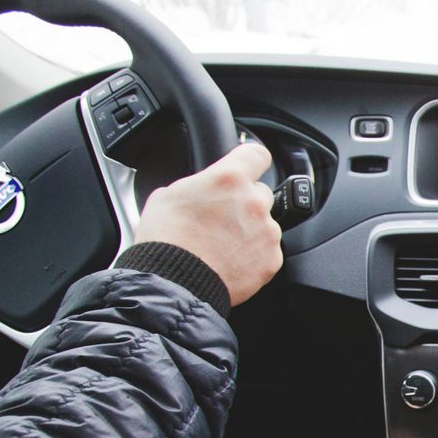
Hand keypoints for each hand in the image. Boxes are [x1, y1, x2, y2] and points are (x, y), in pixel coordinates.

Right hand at [134, 142, 280, 305]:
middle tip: (221, 218)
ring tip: (221, 245)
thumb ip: (198, 184)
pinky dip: (253, 255)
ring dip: (249, 230)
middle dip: (244, 201)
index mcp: (230, 179)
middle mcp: (254, 202)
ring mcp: (267, 232)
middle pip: (260, 192)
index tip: (246, 166)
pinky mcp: (271, 260)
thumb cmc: (165, 240)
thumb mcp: (169, 194)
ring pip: (265, 223)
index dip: (250, 160)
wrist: (172, 283)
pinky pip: (267, 251)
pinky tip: (229, 261)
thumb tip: (204, 187)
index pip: (256, 154)